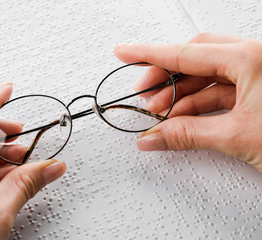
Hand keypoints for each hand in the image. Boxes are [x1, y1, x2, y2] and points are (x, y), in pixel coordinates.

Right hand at [114, 33, 261, 171]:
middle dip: (164, 77)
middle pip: (195, 59)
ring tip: (159, 113)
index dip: (149, 54)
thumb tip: (154, 136)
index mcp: (252, 59)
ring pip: (208, 76)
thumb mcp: (239, 136)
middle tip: (143, 93)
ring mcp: (259, 73)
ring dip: (180, 95)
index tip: (125, 53)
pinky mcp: (260, 90)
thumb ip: (190, 134)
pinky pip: (222, 90)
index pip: (186, 53)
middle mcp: (257, 59)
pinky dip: (198, 104)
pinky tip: (180, 118)